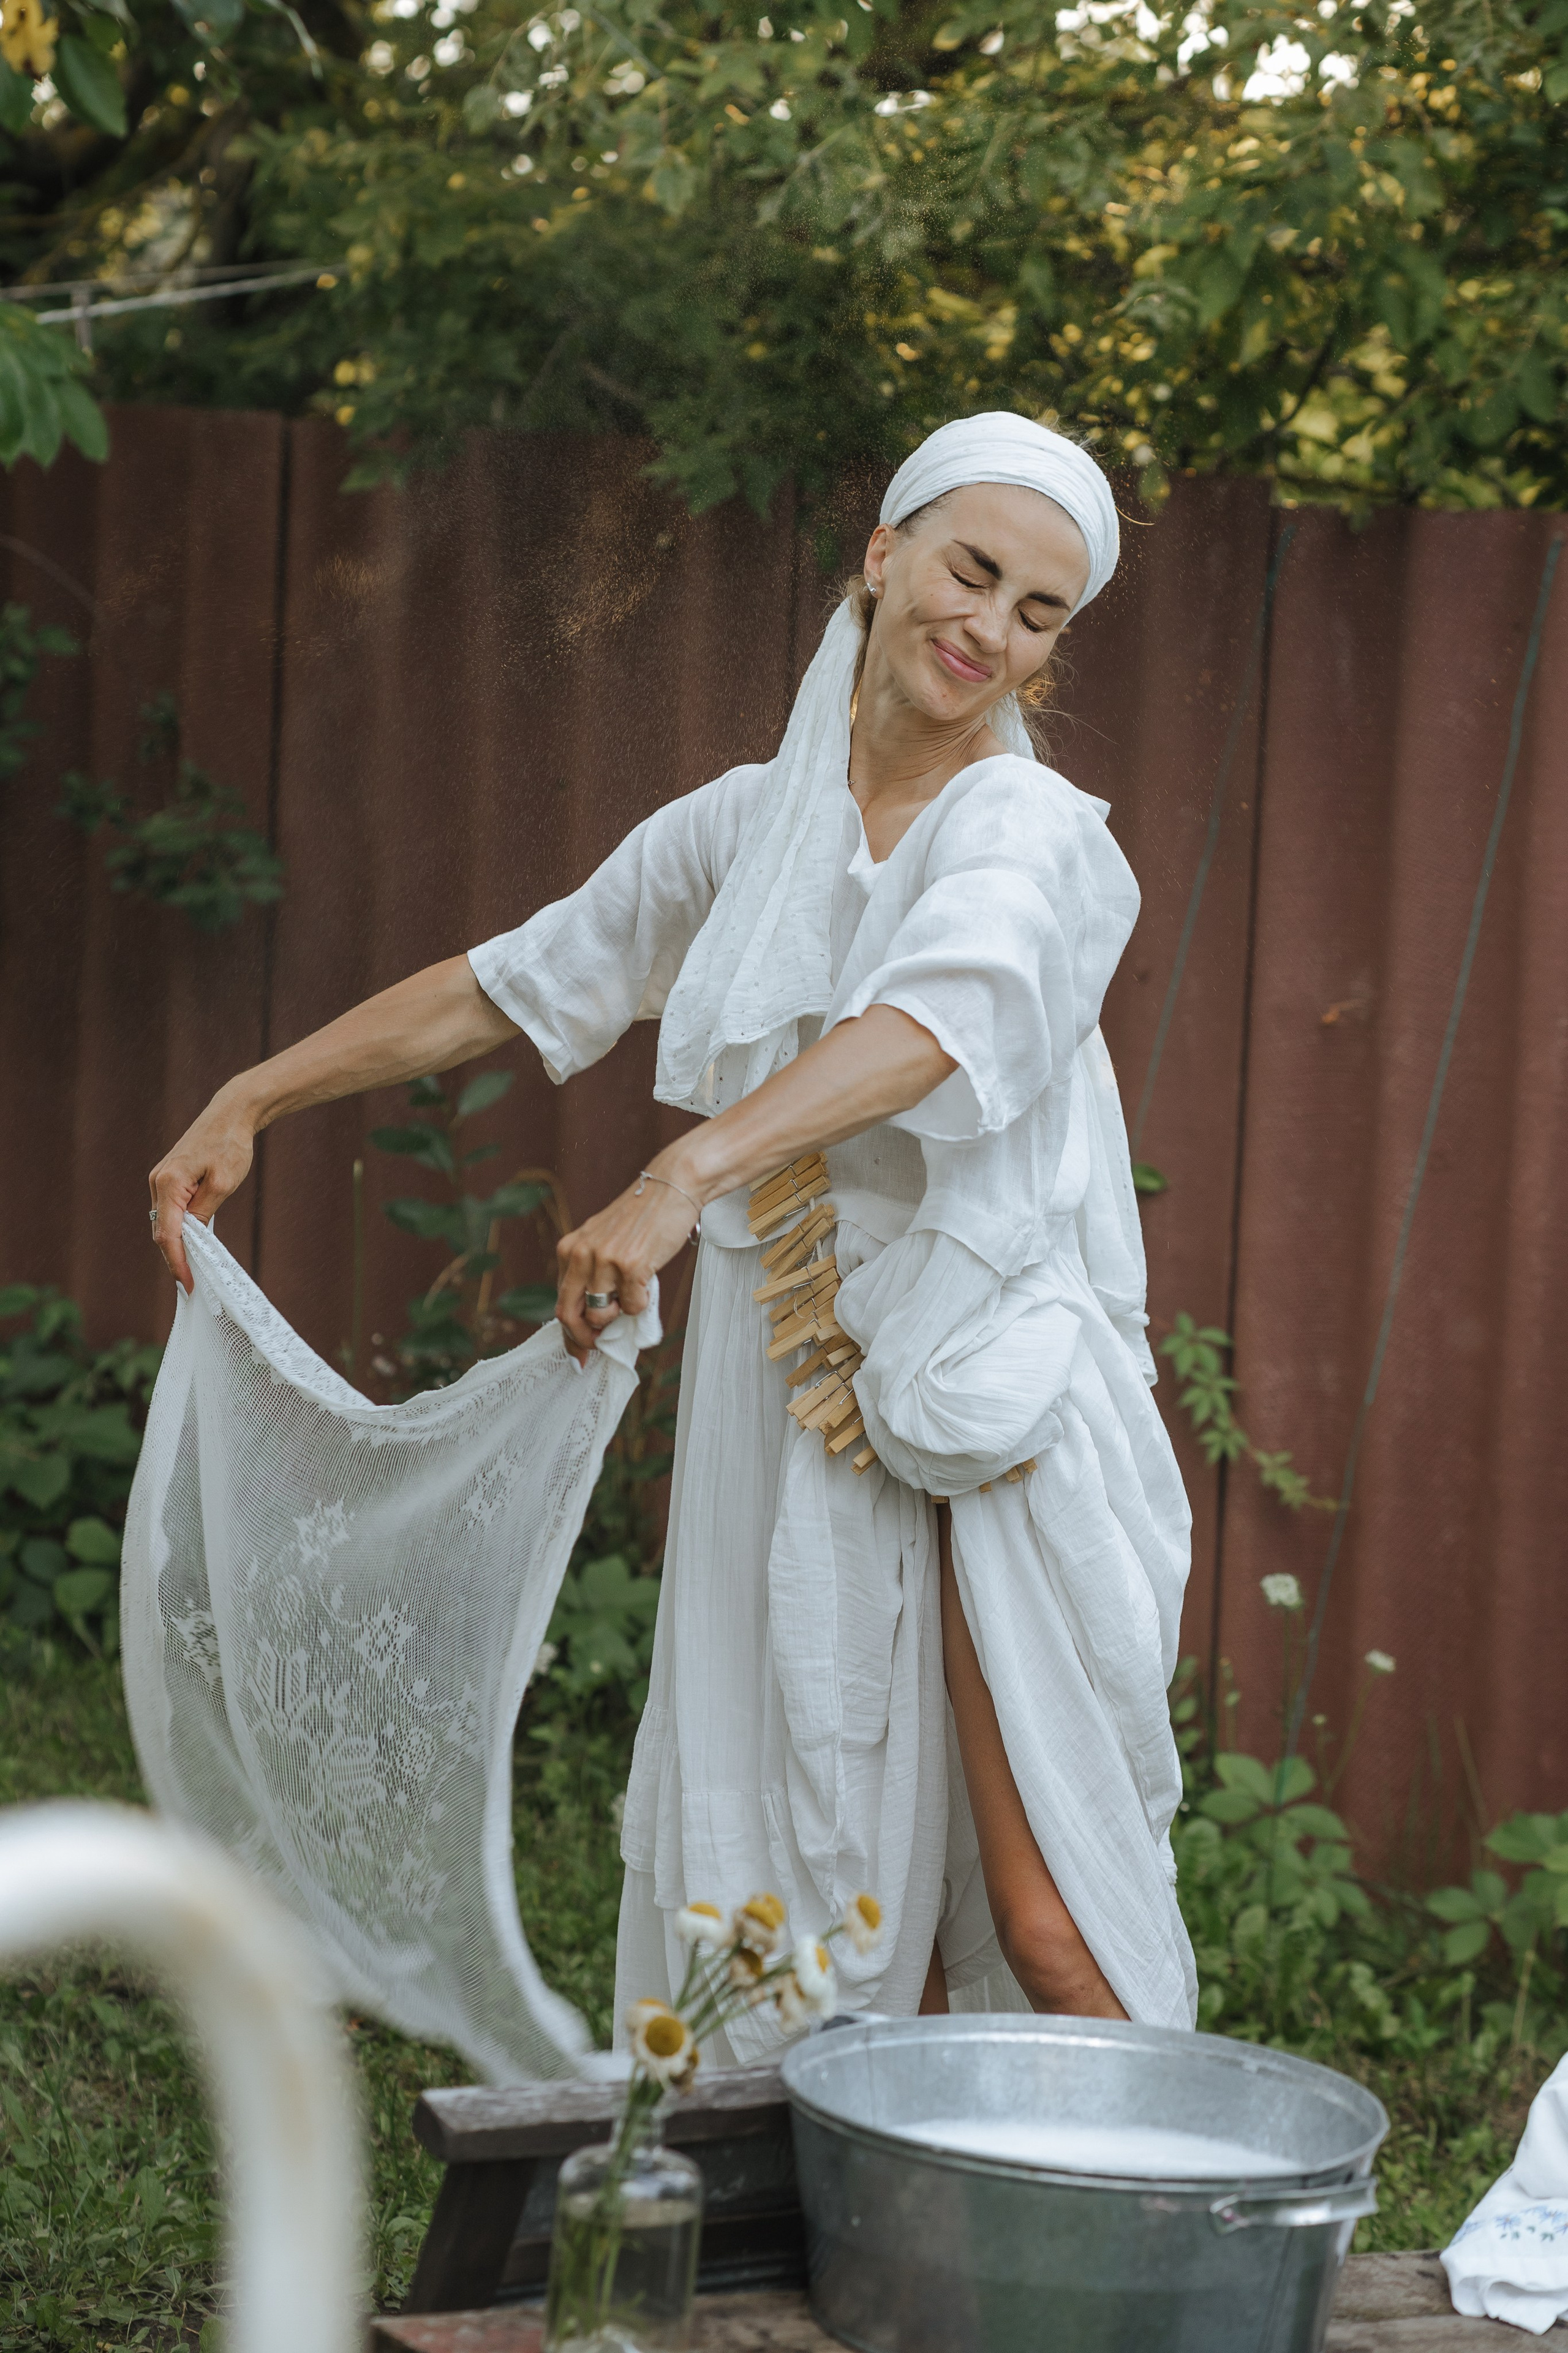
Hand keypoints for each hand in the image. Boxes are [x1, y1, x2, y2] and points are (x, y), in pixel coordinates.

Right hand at [149, 1092, 256, 1292]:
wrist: (230, 1114)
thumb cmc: (230, 1145)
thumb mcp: (222, 1184)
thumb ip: (203, 1213)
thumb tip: (190, 1238)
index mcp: (169, 1183)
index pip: (168, 1234)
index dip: (176, 1263)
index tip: (187, 1284)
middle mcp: (158, 1181)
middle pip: (162, 1231)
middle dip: (175, 1259)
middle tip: (191, 1285)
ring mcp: (160, 1179)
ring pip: (164, 1222)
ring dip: (176, 1245)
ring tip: (191, 1270)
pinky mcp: (169, 1178)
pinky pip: (170, 1210)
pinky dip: (178, 1229)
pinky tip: (191, 1244)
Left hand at [555, 1164, 700, 1362]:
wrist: (671, 1186)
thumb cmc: (642, 1218)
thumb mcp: (604, 1241)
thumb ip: (593, 1273)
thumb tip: (593, 1319)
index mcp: (570, 1249)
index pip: (560, 1302)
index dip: (568, 1334)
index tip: (578, 1355)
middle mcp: (580, 1254)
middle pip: (570, 1315)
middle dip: (584, 1339)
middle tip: (599, 1347)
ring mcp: (604, 1260)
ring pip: (602, 1316)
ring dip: (620, 1315)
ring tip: (633, 1292)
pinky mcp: (631, 1265)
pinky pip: (633, 1306)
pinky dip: (643, 1302)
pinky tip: (649, 1277)